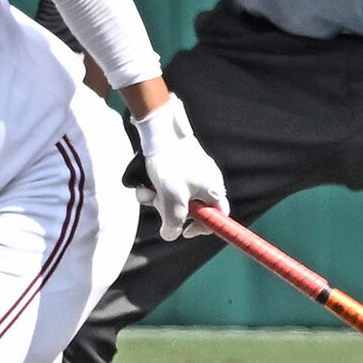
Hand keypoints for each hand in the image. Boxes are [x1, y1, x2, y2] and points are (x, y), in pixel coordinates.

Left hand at [131, 95, 227, 240]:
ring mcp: (194, 170)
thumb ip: (173, 222)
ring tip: (146, 189)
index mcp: (214, 190)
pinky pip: (169, 181)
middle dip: (169, 209)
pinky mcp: (180, 162)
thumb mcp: (171, 199)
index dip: (201, 228)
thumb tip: (170, 234)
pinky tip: (145, 180)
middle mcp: (208, 180)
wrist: (160, 128)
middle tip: (156, 202)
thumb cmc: (170, 163)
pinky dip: (156, 184)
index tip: (184, 231)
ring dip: (158, 197)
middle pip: (191, 208)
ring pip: (175, 195)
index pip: (217, 218)